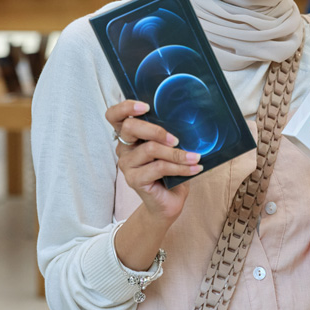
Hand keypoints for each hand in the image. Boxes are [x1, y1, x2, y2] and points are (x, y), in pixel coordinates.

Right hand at [105, 100, 202, 223]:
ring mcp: (127, 164)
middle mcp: (124, 148)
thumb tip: (189, 118)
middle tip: (177, 139)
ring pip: (150, 149)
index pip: (114, 115)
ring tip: (195, 157)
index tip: (146, 107)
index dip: (126, 107)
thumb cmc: (170, 171)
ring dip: (176, 153)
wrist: (168, 203)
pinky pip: (159, 167)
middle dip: (156, 130)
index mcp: (129, 136)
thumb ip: (169, 133)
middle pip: (130, 128)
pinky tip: (195, 168)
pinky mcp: (134, 180)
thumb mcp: (169, 147)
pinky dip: (180, 167)